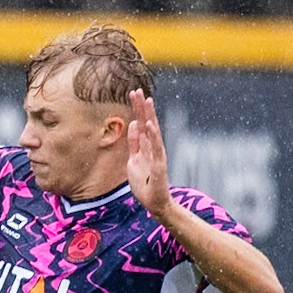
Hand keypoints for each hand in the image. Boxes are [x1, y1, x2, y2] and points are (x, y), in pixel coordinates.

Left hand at [126, 89, 173, 218]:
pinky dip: (152, 136)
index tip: (133, 92)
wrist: (155, 202)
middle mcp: (153, 147)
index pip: (141, 123)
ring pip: (153, 131)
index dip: (137, 109)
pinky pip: (155, 148)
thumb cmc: (145, 182)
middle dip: (142, 107)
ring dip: (149, 116)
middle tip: (137, 90)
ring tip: (146, 101)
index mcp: (145, 146)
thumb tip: (134, 123)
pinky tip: (149, 124)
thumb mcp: (134, 159)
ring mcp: (157, 155)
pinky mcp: (159, 165)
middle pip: (147, 123)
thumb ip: (134, 142)